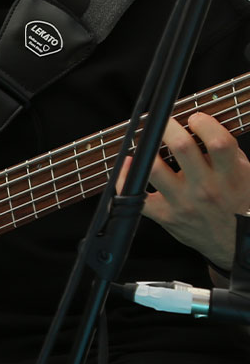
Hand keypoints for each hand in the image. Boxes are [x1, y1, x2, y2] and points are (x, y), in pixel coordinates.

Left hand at [134, 113, 249, 270]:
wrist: (237, 244)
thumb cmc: (240, 204)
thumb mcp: (247, 175)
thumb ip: (227, 151)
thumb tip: (203, 124)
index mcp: (231, 176)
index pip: (218, 142)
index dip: (204, 123)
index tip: (195, 118)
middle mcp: (206, 189)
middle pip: (180, 147)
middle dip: (168, 126)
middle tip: (165, 123)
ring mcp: (183, 203)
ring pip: (154, 169)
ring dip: (145, 149)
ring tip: (146, 141)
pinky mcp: (166, 216)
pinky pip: (135, 196)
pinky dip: (125, 178)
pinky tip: (128, 164)